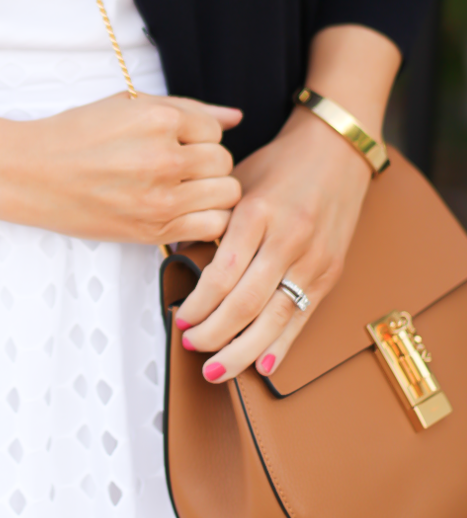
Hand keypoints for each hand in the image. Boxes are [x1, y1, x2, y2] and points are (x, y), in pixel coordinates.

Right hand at [0, 87, 241, 243]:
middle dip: (207, 163)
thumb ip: (188, 109)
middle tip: (177, 167)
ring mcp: (161, 197)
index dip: (198, 136)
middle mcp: (164, 157)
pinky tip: (180, 210)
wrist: (31, 174)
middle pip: (224, 162)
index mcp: (158, 119)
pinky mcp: (153, 229)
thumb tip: (236, 117)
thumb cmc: (76, 135)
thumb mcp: (128, 106)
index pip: (214, 130)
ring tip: (182, 189)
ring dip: (211, 192)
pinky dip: (205, 219)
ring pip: (227, 194)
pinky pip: (212, 225)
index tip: (174, 142)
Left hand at [173, 106, 372, 381]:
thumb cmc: (281, 163)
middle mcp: (289, 238)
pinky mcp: (331, 271)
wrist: (338, 147)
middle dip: (214, 333)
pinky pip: (303, 317)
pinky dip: (281, 345)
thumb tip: (180, 254)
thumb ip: (214, 220)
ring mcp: (314, 258)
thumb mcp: (238, 182)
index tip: (181, 319)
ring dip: (242, 350)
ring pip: (275, 318)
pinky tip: (261, 365)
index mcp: (259, 212)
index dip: (199, 305)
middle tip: (191, 345)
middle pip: (246, 303)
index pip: (223, 274)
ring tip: (216, 369)